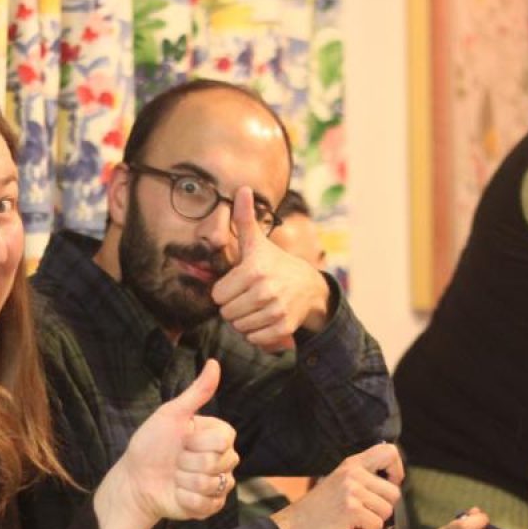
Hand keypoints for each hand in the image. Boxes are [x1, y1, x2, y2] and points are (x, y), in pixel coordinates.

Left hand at [95, 359, 238, 528]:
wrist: (134, 480)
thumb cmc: (151, 444)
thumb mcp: (171, 415)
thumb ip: (197, 392)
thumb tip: (214, 362)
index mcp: (218, 435)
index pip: (224, 439)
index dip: (198, 442)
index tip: (183, 440)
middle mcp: (223, 459)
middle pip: (219, 463)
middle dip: (188, 462)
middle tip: (175, 460)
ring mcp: (219, 484)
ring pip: (211, 485)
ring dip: (184, 482)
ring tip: (174, 477)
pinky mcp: (211, 506)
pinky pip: (207, 505)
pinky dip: (186, 500)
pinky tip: (177, 494)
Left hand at [211, 187, 330, 349]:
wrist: (309, 287)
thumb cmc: (275, 263)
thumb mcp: (258, 242)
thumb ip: (244, 219)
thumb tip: (242, 188)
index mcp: (254, 270)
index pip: (218, 295)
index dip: (224, 291)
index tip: (236, 284)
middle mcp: (265, 291)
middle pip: (227, 313)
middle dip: (233, 307)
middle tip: (245, 297)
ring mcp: (276, 311)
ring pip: (239, 328)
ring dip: (243, 321)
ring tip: (254, 307)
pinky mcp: (283, 328)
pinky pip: (255, 339)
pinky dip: (256, 333)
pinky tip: (263, 319)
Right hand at [270, 443, 402, 528]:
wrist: (292, 527)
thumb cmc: (318, 510)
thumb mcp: (340, 483)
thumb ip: (363, 479)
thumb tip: (393, 484)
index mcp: (352, 464)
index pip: (389, 452)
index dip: (396, 471)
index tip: (387, 485)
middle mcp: (354, 473)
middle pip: (394, 492)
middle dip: (382, 508)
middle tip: (361, 512)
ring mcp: (353, 491)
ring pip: (387, 511)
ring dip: (372, 522)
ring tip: (350, 520)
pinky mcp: (352, 510)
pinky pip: (377, 526)